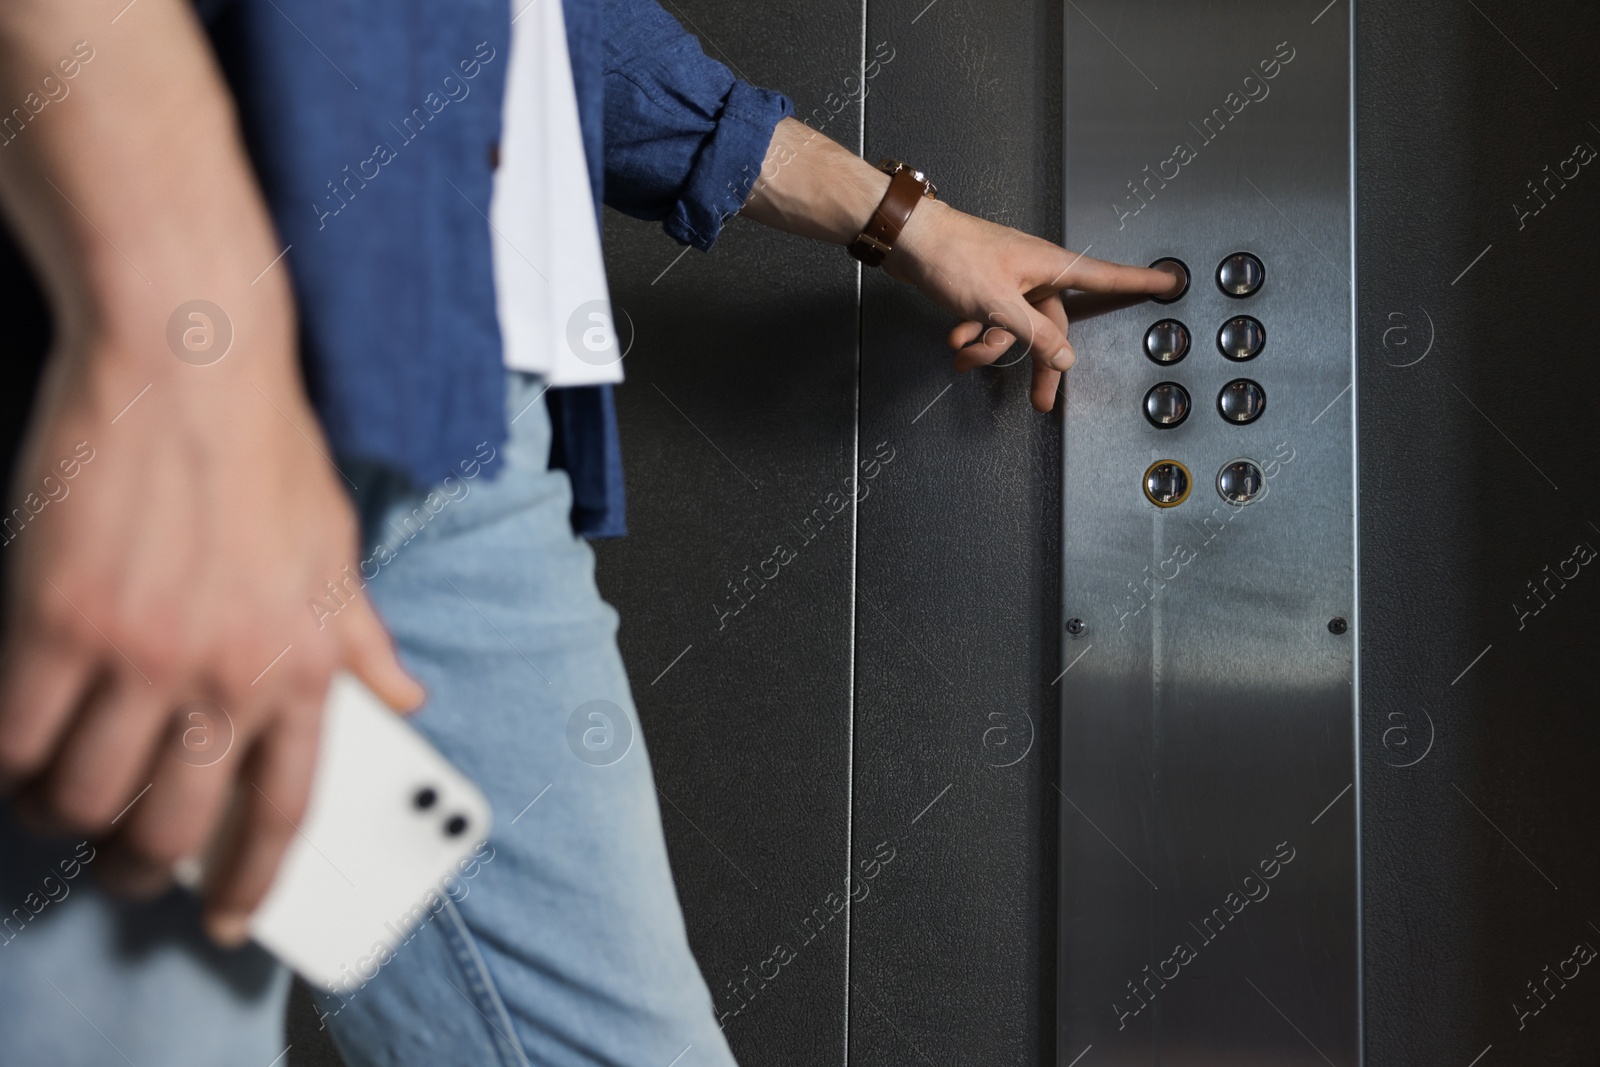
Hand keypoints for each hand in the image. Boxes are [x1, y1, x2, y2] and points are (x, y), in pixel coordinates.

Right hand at [0, 0, 422, 945]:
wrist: (190, 363)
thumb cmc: (267, 451)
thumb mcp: (338, 549)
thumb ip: (360, 636)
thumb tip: (402, 693)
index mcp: (301, 663)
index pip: (283, 807)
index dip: (251, 878)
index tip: (228, 916)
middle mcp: (226, 674)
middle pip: (171, 824)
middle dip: (140, 865)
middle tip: (121, 864)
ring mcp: (140, 653)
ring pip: (83, 794)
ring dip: (63, 813)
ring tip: (58, 797)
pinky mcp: (57, 621)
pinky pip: (16, 737)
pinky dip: (7, 761)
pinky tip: (13, 750)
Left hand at [888, 199, 1180, 410]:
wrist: (908, 239)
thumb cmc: (952, 255)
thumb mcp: (997, 303)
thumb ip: (1034, 333)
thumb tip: (1065, 356)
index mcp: (1049, 266)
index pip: (1105, 276)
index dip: (1140, 281)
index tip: (1170, 282)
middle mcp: (1034, 273)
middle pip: (1052, 326)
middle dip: (1039, 363)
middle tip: (1041, 400)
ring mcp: (1009, 281)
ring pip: (1016, 329)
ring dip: (991, 347)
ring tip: (965, 353)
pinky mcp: (985, 289)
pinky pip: (993, 321)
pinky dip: (975, 333)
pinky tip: (955, 336)